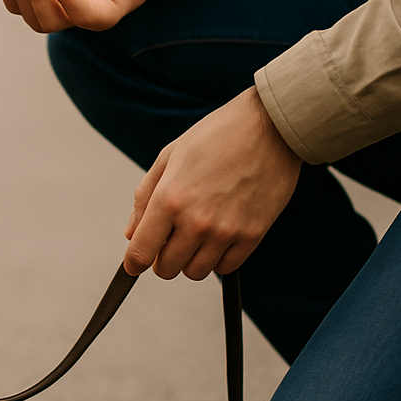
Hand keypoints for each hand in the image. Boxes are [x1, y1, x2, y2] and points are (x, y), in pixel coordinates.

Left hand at [124, 87, 302, 279]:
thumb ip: (144, 197)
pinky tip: (217, 237)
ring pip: (196, 272)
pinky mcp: (253, 235)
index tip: (133, 265)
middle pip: (167, 268)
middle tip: (168, 239)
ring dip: (189, 259)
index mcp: (169, 198)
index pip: (141, 251)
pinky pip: (226, 267)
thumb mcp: (169, 157)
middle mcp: (196, 221)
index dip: (133, 263)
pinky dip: (217, 258)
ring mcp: (226, 231)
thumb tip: (131, 233)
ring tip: (195, 234)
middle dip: (161, 258)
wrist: (269, 128)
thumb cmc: (215, 136)